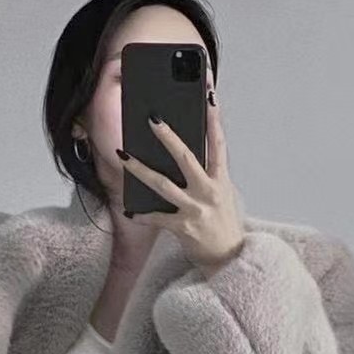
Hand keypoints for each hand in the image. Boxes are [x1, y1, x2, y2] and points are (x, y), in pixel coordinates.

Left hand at [116, 93, 244, 273]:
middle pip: (187, 158)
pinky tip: (130, 210)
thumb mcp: (221, 193)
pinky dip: (143, 214)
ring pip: (163, 185)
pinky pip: (157, 218)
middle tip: (152, 119)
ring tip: (123, 155)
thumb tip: (183, 152)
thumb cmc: (222, 222)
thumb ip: (207, 173)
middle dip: (169, 137)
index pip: (218, 143)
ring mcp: (195, 210)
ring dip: (140, 169)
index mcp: (220, 180)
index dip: (214, 119)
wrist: (229, 258)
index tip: (209, 95)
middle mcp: (209, 192)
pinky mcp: (183, 228)